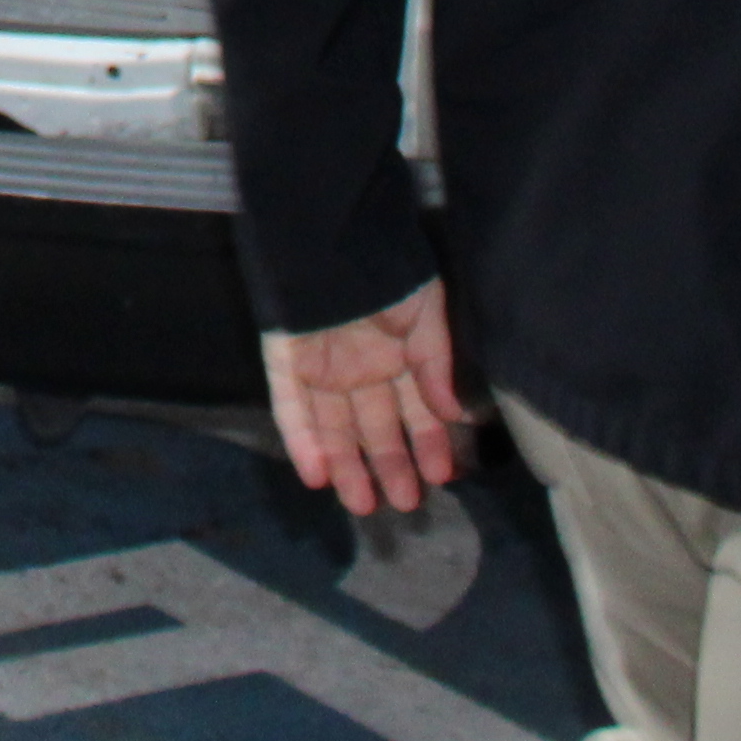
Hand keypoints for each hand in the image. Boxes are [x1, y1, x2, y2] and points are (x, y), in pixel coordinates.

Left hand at [264, 283, 469, 517]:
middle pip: (374, 426)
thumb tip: (456, 414)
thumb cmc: (386, 272)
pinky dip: (302, 441)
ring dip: (347, 466)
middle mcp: (358, 367)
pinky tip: (316, 475)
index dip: (428, 443)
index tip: (442, 475)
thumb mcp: (427, 315)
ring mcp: (320, 366)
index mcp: (396, 354)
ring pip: (334, 427)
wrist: (333, 236)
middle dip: (390, 465)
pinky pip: (290, 408)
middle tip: (406, 503)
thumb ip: (438, 364)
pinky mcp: (284, 362)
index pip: (415, 410)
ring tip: (362, 504)